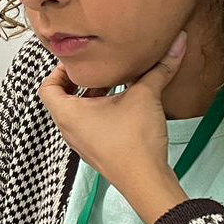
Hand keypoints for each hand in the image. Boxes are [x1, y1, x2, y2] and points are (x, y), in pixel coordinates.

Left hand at [39, 30, 188, 223]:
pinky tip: (125, 105)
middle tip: (98, 68)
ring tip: (115, 83)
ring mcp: (81, 143)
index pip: (46, 87)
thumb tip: (177, 42)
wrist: (146, 181)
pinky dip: (101, 112)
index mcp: (67, 114)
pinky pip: (91, 126)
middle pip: (63, 99)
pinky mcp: (96, 151)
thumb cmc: (134, 142)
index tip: (78, 62)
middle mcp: (68, 129)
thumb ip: (160, 68)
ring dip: (93, 97)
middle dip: (81, 81)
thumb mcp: (145, 96)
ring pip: (78, 113)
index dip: (58, 71)